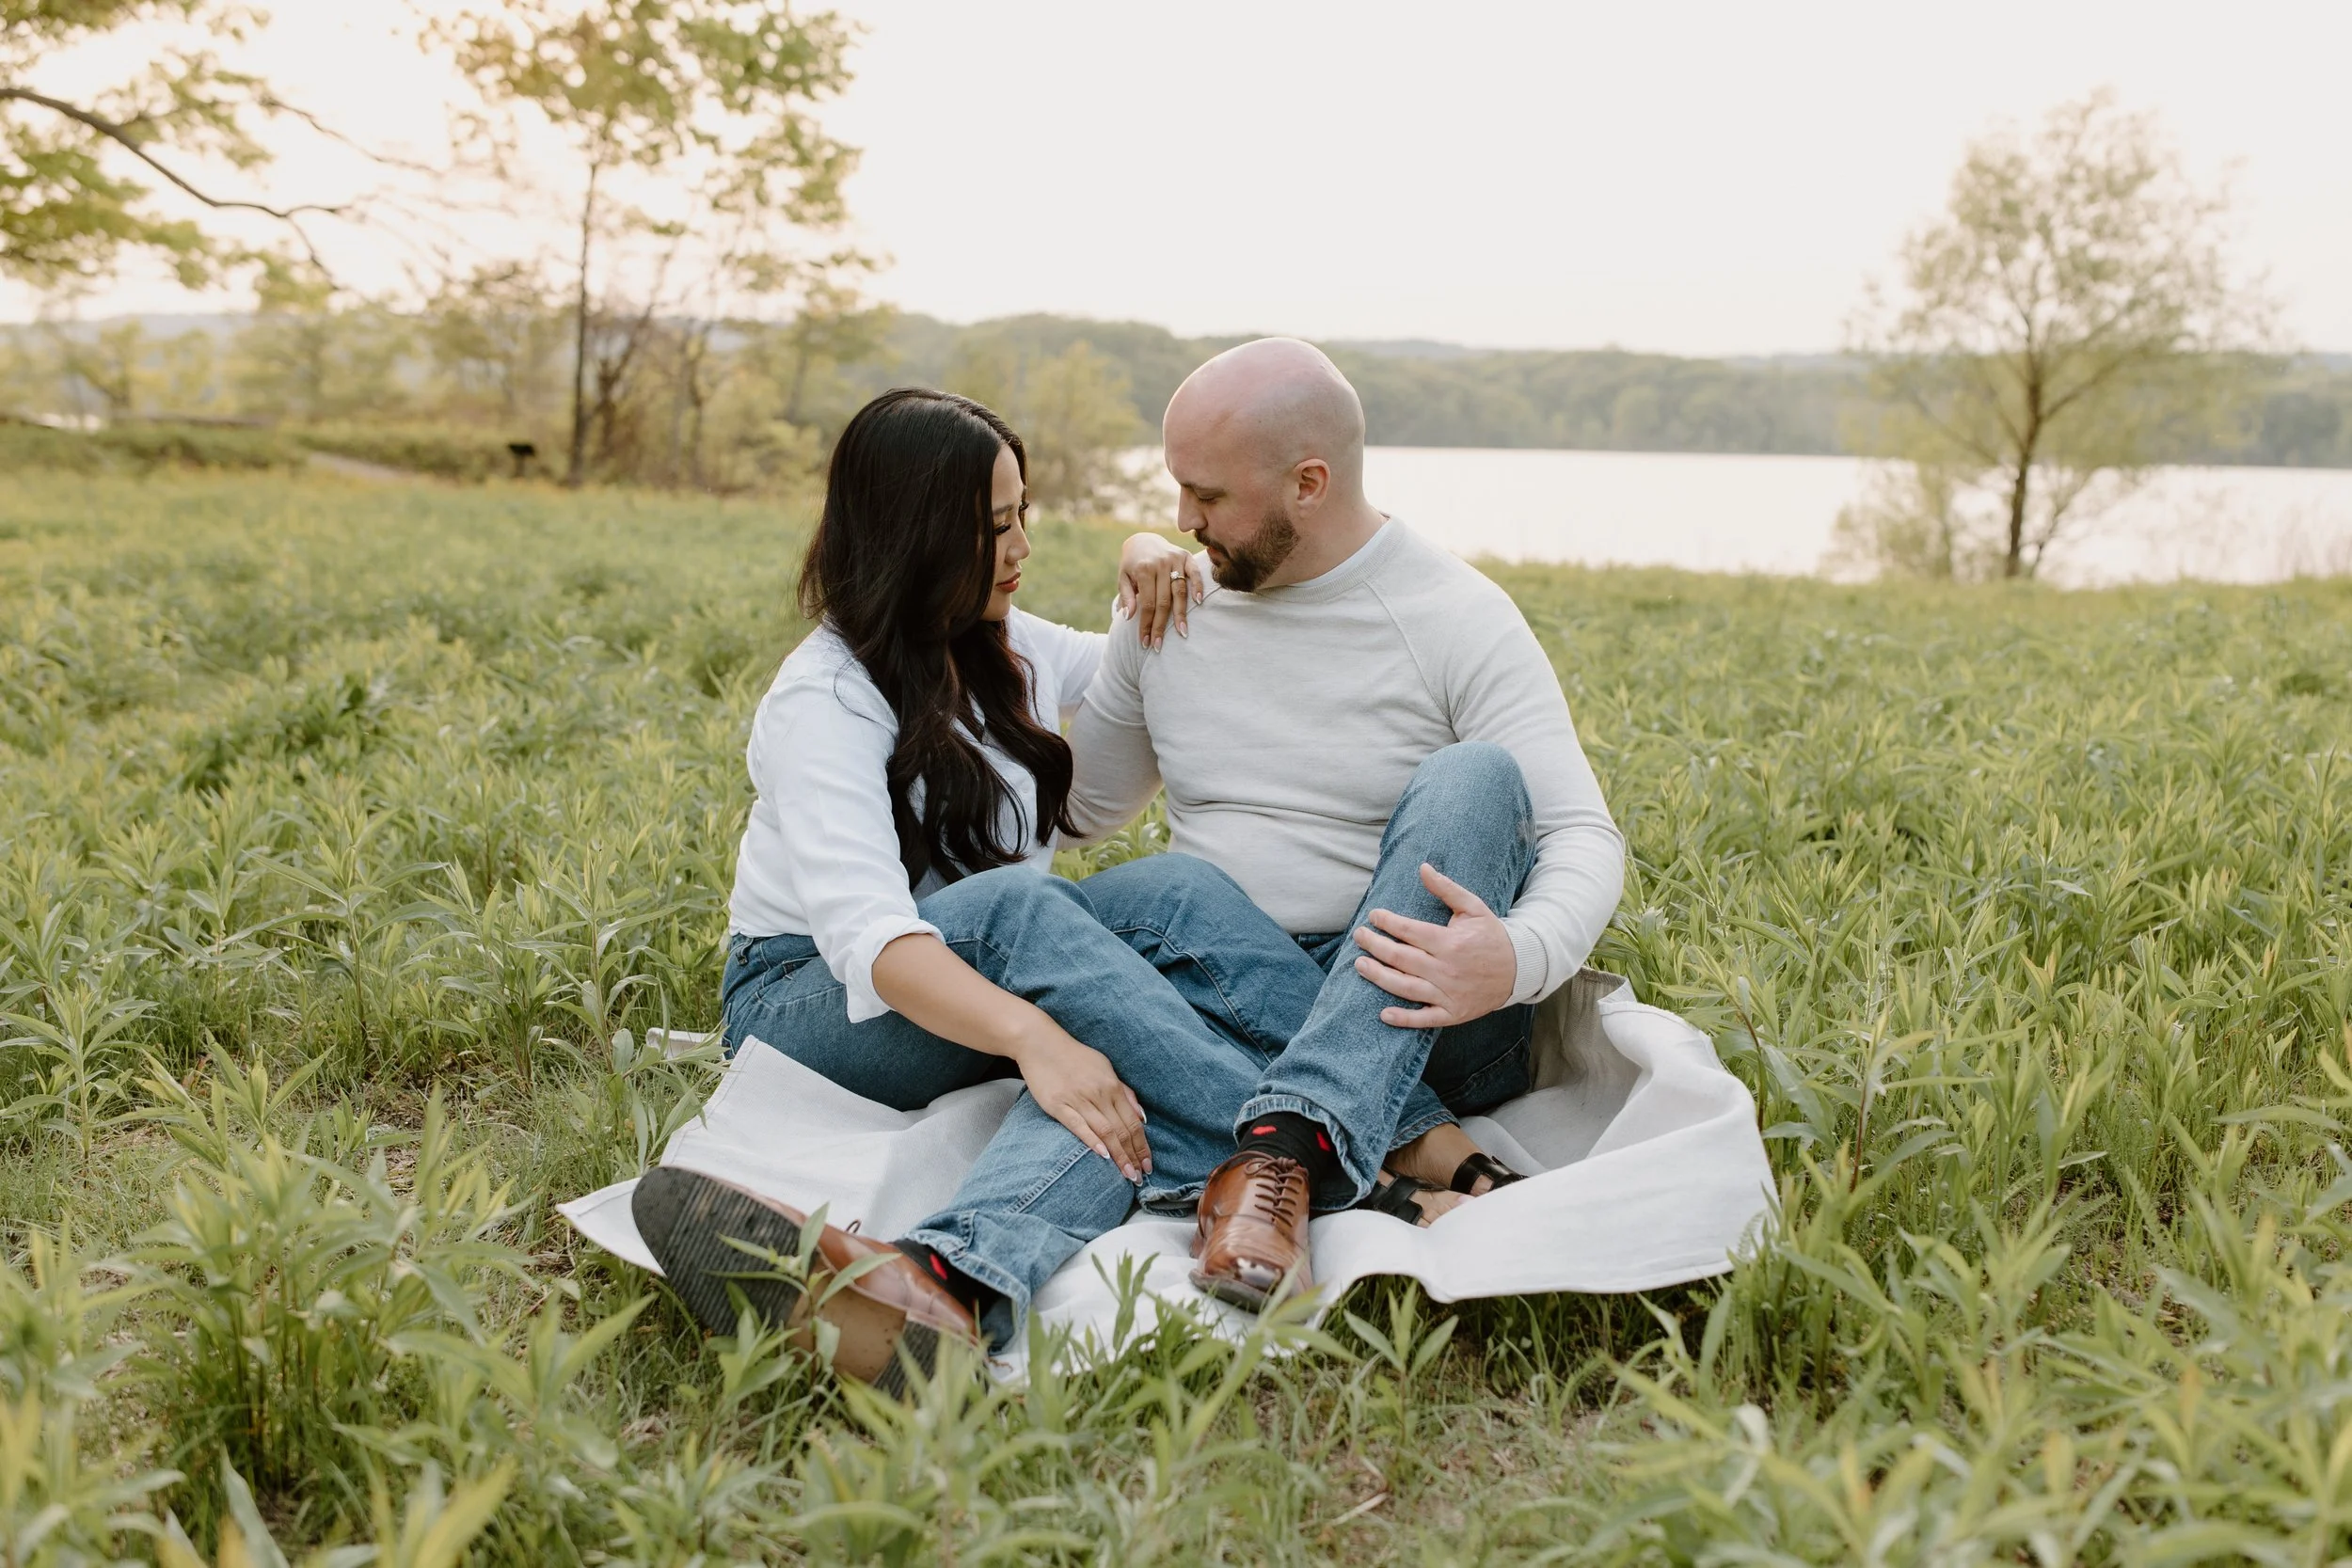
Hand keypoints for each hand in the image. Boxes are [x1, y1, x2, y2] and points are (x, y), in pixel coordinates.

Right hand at [1012, 1021, 1151, 1181]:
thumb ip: (1123, 1091)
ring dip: (1118, 1155)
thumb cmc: (1074, 1057)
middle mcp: (1099, 1094)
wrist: (1040, 1044)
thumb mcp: (1104, 1067)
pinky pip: (1078, 1126)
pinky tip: (1103, 1155)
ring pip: (1105, 1131)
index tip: (1148, 1164)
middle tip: (1139, 1177)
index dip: (1142, 1145)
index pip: (1133, 1122)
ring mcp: (1079, 1099)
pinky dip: (1092, 1141)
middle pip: (1122, 1130)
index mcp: (1112, 1086)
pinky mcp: (1058, 1105)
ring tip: (1126, 1174)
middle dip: (1133, 1156)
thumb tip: (1141, 1115)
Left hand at [1116, 532, 1206, 649]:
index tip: (1146, 642)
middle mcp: (1160, 563)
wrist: (1143, 540)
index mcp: (1143, 569)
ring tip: (1182, 632)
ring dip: (1181, 614)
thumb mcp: (1123, 578)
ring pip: (1179, 591)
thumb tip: (1128, 617)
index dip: (1147, 624)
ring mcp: (1175, 559)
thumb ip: (1126, 596)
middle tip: (1160, 645)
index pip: (1147, 603)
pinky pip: (1194, 573)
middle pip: (1163, 601)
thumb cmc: (1132, 565)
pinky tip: (1198, 602)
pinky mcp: (1186, 556)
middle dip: (1161, 625)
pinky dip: (1197, 586)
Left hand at [1351, 863, 1517, 1029]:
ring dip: (1379, 977)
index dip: (1388, 922)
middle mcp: (1447, 970)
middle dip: (1376, 946)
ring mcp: (1449, 994)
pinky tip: (1383, 1014)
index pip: (1410, 931)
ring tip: (1360, 965)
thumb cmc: (1491, 936)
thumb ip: (1446, 888)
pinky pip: (1424, 1019)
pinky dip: (1404, 1019)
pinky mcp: (1452, 1012)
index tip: (1373, 916)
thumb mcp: (1473, 908)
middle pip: (1401, 958)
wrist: (1519, 970)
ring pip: (1406, 987)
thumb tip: (1422, 867)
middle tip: (1359, 936)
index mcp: (1450, 942)